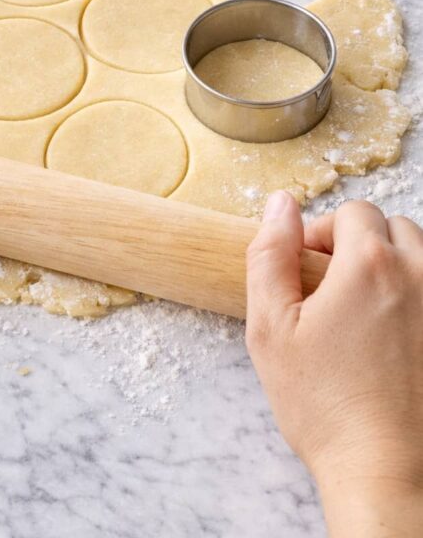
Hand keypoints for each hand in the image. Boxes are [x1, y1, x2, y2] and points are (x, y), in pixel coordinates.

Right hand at [246, 191, 422, 536]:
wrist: (383, 472)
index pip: (352, 212)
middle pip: (391, 228)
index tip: (308, 270)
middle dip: (360, 246)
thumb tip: (281, 206)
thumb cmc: (324, 406)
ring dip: (393, 267)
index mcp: (368, 265)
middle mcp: (418, 275)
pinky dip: (415, 297)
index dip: (323, 234)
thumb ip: (270, 255)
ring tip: (364, 311)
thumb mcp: (271, 328)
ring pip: (421, 256)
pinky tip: (393, 334)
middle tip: (333, 290)